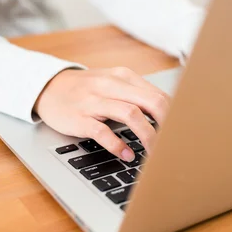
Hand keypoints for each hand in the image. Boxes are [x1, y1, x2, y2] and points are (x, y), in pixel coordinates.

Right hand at [33, 67, 169, 161]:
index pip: (159, 95)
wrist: (48, 87)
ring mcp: (94, 100)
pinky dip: (117, 145)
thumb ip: (137, 96)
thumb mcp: (113, 85)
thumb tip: (169, 116)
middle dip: (167, 124)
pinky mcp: (79, 117)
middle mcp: (112, 85)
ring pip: (131, 114)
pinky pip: (102, 131)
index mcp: (124, 77)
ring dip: (147, 136)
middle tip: (175, 144)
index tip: (183, 132)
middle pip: (150, 102)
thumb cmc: (87, 89)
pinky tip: (126, 154)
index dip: (175, 115)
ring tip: (155, 153)